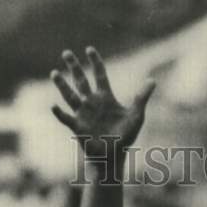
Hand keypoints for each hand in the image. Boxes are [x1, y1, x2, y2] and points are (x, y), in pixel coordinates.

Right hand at [50, 47, 154, 166]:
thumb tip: (152, 81)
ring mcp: (83, 114)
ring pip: (70, 96)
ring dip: (62, 85)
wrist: (114, 156)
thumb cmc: (125, 137)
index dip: (95, 62)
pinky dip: (59, 113)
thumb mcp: (136, 116)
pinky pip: (66, 118)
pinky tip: (54, 106)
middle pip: (81, 80)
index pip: (99, 75)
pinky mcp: (77, 127)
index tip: (89, 49)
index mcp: (105, 98)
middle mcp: (92, 103)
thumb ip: (141, 98)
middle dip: (74, 67)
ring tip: (54, 73)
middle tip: (66, 52)